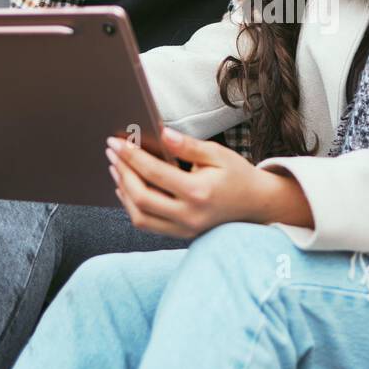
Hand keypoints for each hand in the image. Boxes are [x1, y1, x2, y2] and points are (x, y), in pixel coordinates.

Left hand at [106, 127, 310, 237]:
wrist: (256, 204)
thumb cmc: (237, 175)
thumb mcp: (217, 154)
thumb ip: (188, 146)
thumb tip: (162, 133)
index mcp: (198, 192)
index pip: (154, 173)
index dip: (131, 156)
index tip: (115, 141)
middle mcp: (189, 215)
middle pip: (141, 198)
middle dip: (122, 173)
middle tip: (112, 152)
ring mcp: (184, 228)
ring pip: (140, 216)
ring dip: (123, 191)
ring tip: (116, 168)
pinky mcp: (181, 234)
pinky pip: (148, 224)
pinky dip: (132, 206)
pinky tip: (127, 188)